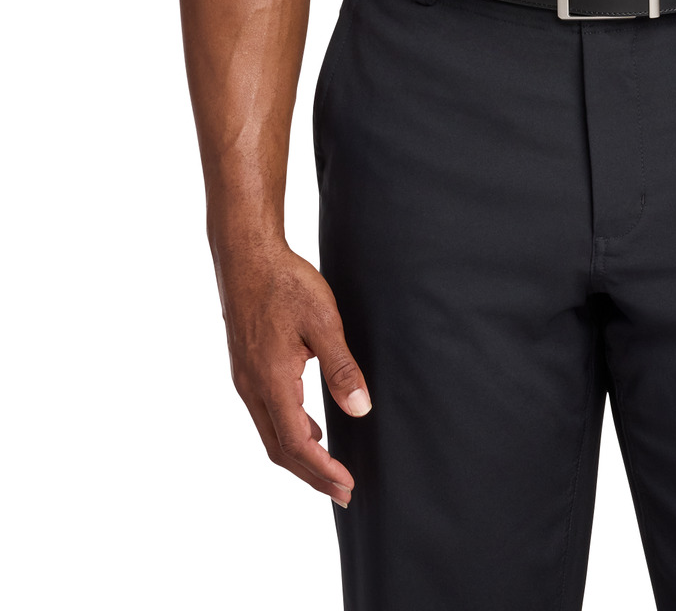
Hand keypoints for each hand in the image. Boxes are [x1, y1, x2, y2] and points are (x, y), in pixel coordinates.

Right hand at [217, 241, 371, 507]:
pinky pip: (266, 415)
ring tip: (329, 470)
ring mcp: (245, 379)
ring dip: (300, 457)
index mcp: (271, 381)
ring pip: (270, 434)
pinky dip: (289, 433)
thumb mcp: (323, 322)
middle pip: (279, 449)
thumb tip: (360, 411)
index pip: (296, 443)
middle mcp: (252, 387)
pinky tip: (310, 429)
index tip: (347, 485)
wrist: (246, 255)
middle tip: (343, 492)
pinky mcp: (246, 368)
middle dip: (311, 475)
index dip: (322, 469)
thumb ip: (342, 368)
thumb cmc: (285, 283)